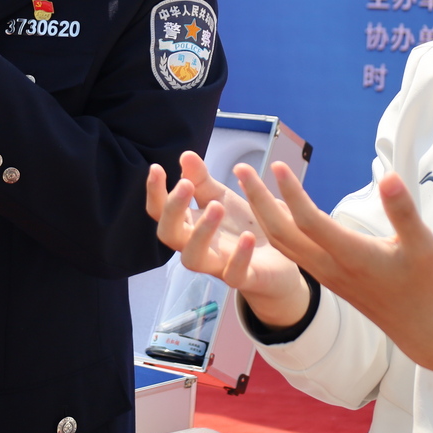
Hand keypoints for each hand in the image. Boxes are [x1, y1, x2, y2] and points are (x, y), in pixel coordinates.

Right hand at [147, 152, 309, 329]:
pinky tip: (247, 237)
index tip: (157, 167)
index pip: (160, 211)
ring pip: (193, 258)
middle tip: (186, 185)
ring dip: (201, 232)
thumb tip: (185, 154)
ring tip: (217, 206)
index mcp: (189, 225)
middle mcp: (197, 246)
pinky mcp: (243, 278)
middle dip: (173, 209)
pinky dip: (239, 257)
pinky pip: (234, 275)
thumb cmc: (241, 227)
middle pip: (168, 235)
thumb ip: (201, 180)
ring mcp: (217, 265)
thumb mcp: (222, 198)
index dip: (155, 192)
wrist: (278, 260)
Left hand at [240, 169, 432, 384]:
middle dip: (259, 200)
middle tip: (241, 169)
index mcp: (352, 256)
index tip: (277, 166)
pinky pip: (292, 251)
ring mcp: (326, 274)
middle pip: (282, 232)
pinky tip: (276, 210)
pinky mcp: (327, 278)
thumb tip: (389, 176)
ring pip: (283, 244)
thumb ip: (402, 209)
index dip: (291, 193)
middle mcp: (331, 266)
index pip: (310, 221)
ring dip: (261, 213)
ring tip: (249, 185)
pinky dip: (276, 229)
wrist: (421, 327)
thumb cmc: (425, 284)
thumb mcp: (423, 243)